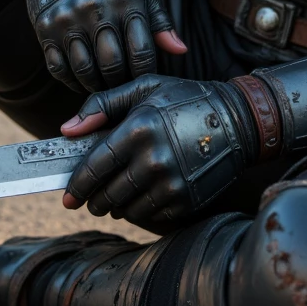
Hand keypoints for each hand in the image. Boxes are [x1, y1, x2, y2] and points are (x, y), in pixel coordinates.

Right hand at [23, 0, 185, 92]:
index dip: (145, 73)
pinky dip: (71, 81)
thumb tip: (180, 51)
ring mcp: (67, 19)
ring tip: (105, 86)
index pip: (141, 53)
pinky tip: (81, 80)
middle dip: (122, 83)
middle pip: (113, 66)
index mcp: (125, 0)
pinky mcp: (44, 28)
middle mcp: (95, 9)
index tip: (144, 80)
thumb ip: (159, 21)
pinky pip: (59, 68)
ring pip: (85, 71)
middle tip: (124, 87)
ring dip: (97, 86)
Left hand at [59, 73, 256, 228]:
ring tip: (115, 200)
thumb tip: (67, 130)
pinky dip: (140, 212)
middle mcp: (154, 159)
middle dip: (94, 200)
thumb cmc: (186, 100)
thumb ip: (102, 105)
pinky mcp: (186, 200)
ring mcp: (172, 183)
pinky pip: (151, 216)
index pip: (95, 166)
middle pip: (108, 194)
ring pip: (127, 209)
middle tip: (90, 201)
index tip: (68, 195)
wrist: (239, 120)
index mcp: (139, 129)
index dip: (77, 184)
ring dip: (116, 208)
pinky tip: (141, 200)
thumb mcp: (145, 89)